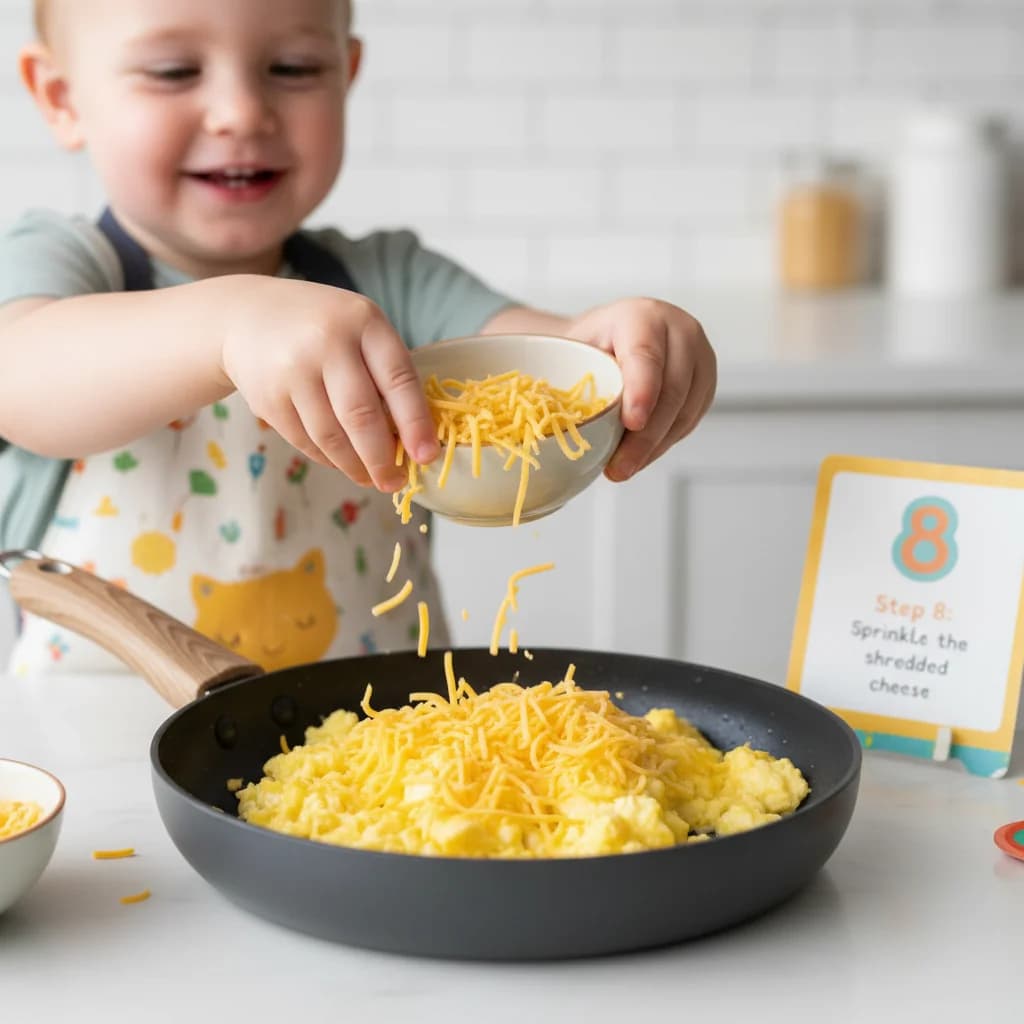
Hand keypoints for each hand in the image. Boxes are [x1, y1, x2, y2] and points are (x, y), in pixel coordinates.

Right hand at [217, 277, 438, 490]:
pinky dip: (329, 459)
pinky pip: (306, 441)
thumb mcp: (361, 329)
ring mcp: (292, 371)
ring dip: (355, 467)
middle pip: (361, 416)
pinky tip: (342, 463)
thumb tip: (411, 442)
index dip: (416, 422)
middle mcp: (327, 342)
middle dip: (382, 459)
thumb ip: (386, 374)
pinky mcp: (267, 398)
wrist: (249, 314)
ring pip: (331, 436)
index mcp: (364, 322)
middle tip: (395, 483)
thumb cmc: (324, 328)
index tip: (427, 455)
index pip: (398, 378)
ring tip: (371, 479)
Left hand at [565, 298, 715, 481]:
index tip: (632, 424)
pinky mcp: (706, 383)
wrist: (614, 336)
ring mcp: (700, 357)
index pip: (647, 355)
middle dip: (645, 437)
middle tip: (619, 468)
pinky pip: (690, 421)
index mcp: (643, 316)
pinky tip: (640, 455)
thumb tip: (567, 426)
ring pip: (685, 412)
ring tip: (623, 468)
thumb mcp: (576, 352)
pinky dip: (664, 444)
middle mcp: (680, 330)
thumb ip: (576, 378)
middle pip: (672, 390)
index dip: (642, 391)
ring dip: (654, 447)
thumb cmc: (591, 345)